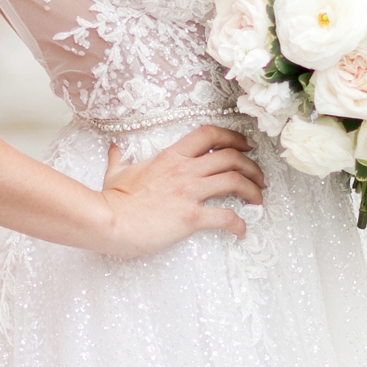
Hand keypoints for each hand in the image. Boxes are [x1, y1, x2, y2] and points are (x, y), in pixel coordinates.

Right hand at [94, 123, 264, 256]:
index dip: (233, 137)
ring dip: (252, 189)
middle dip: (251, 165)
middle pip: (231, 157)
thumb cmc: (112, 200)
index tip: (245, 146)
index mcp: (171, 157)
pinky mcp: (191, 217)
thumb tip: (115, 148)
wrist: (108, 221)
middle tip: (259, 177)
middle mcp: (185, 170)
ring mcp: (189, 192)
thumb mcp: (117, 172)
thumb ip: (119, 158)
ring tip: (258, 199)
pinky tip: (241, 231)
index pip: (210, 135)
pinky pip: (225, 217)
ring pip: (234, 181)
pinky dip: (239, 224)